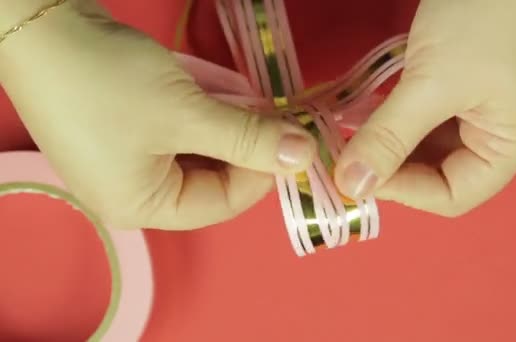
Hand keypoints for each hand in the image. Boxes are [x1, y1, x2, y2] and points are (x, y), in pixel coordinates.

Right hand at [0, 2, 314, 228]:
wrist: (38, 25)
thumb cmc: (110, 82)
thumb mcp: (187, 113)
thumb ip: (249, 139)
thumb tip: (302, 157)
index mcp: (143, 206)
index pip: (223, 203)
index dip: (262, 171)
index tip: (290, 137)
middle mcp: (133, 192)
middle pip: (211, 177)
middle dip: (244, 143)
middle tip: (271, 110)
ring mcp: (127, 160)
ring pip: (197, 150)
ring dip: (226, 123)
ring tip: (244, 95)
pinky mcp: (125, 129)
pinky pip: (177, 130)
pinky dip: (201, 112)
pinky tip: (215, 89)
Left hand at [334, 0, 515, 215]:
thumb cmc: (483, 18)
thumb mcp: (434, 83)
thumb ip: (390, 136)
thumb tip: (351, 186)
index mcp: (510, 145)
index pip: (454, 196)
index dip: (404, 193)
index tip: (357, 175)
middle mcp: (500, 134)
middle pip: (439, 173)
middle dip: (392, 169)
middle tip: (346, 158)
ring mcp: (482, 106)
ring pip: (428, 144)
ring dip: (389, 143)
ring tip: (350, 137)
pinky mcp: (463, 82)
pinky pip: (427, 115)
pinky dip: (397, 119)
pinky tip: (367, 114)